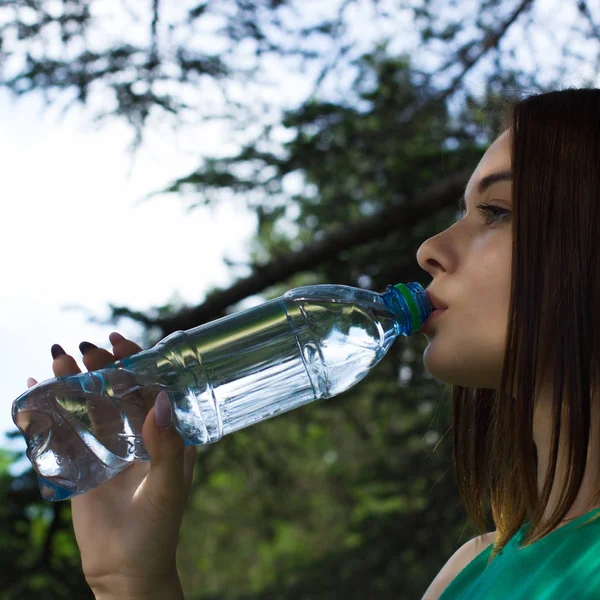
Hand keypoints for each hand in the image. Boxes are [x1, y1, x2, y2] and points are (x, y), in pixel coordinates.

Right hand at [27, 332, 196, 598]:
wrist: (125, 572)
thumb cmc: (157, 531)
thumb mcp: (167, 488)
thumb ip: (165, 446)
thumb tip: (160, 399)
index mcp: (166, 436)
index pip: (152, 387)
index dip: (138, 361)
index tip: (120, 340)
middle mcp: (139, 436)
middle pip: (118, 390)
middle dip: (102, 367)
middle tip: (84, 348)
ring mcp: (109, 449)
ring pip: (90, 406)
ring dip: (74, 382)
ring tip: (56, 359)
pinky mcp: (83, 466)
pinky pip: (65, 433)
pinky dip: (50, 413)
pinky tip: (34, 393)